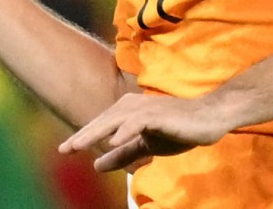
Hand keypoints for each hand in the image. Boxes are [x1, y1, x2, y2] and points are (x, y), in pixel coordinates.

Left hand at [58, 90, 235, 173]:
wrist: (208, 119)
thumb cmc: (176, 129)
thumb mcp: (145, 146)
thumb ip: (122, 154)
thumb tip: (96, 166)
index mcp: (128, 112)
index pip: (102, 126)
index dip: (83, 137)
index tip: (64, 150)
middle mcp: (133, 106)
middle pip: (103, 122)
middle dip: (83, 135)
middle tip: (64, 149)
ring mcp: (146, 109)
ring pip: (115, 120)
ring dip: (97, 133)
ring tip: (80, 145)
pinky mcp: (159, 115)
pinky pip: (139, 122)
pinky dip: (125, 131)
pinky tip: (113, 140)